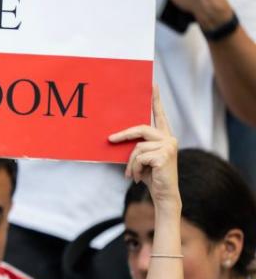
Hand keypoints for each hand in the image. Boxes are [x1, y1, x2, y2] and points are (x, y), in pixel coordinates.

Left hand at [109, 87, 178, 209]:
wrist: (163, 194)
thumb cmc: (150, 176)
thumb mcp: (142, 158)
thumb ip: (137, 145)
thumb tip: (115, 136)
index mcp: (164, 136)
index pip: (160, 115)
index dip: (156, 100)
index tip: (152, 84)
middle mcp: (169, 138)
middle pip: (141, 129)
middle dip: (123, 135)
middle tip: (109, 139)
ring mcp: (169, 146)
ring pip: (137, 147)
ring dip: (131, 163)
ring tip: (132, 174)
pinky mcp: (164, 155)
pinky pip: (139, 157)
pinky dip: (134, 168)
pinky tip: (138, 178)